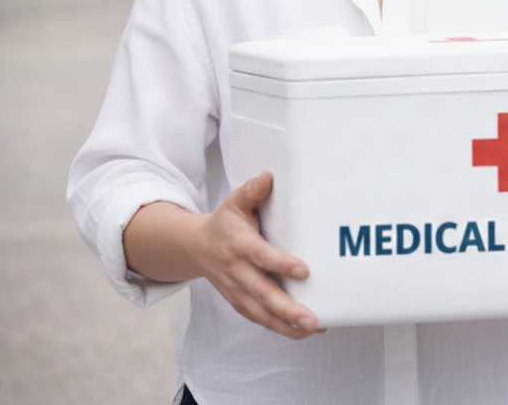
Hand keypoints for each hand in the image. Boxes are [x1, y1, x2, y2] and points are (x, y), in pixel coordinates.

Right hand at [189, 171, 322, 339]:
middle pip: (263, 293)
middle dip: (286, 308)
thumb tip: (268, 176)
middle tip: (311, 318)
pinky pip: (259, 319)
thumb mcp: (235, 202)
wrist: (196, 247)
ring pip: (261, 313)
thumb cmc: (224, 223)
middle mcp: (237, 272)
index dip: (282, 264)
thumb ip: (252, 191)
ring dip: (285, 324)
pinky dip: (279, 327)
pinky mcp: (239, 302)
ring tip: (311, 328)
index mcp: (239, 245)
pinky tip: (302, 331)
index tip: (304, 271)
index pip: (262, 257)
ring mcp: (237, 290)